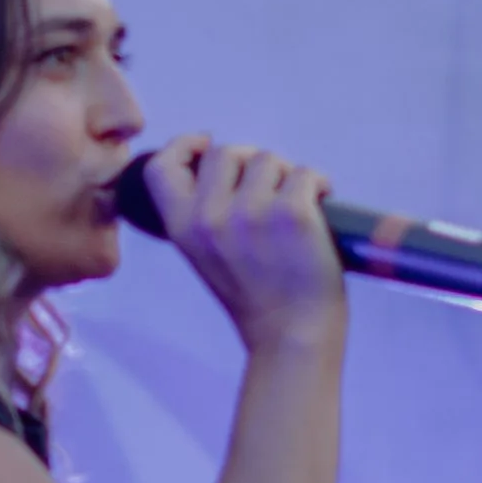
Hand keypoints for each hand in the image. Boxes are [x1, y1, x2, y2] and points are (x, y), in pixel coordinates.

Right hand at [138, 136, 343, 358]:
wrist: (291, 336)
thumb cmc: (254, 297)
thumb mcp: (204, 256)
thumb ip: (202, 214)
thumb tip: (224, 167)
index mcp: (182, 228)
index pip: (161, 166)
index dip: (184, 146)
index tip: (206, 146)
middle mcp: (210, 217)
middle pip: (226, 153)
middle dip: (250, 165)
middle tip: (269, 190)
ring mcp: (252, 214)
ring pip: (268, 160)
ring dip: (286, 176)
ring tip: (296, 205)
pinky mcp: (293, 214)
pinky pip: (305, 174)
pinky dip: (317, 185)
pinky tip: (320, 202)